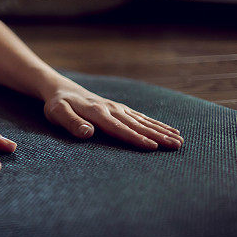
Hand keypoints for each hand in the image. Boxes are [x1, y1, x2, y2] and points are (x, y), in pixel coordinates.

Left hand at [43, 80, 182, 149]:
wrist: (62, 89)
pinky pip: (140, 116)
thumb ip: (71, 122)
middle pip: (136, 124)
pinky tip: (169, 129)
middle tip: (177, 145)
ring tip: (179, 140)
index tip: (152, 146)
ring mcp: (117, 108)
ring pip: (142, 120)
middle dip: (157, 135)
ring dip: (161, 130)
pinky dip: (155, 123)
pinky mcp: (120, 108)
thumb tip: (87, 132)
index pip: (118, 128)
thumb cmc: (58, 105)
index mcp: (96, 112)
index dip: (135, 138)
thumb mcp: (57, 113)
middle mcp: (110, 109)